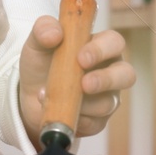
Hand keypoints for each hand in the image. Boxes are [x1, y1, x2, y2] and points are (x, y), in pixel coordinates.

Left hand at [18, 14, 134, 149]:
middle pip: (126, 75)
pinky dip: (73, 118)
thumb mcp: (36, 43)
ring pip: (108, 104)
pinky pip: (94, 124)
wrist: (29, 95)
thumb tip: (55, 33)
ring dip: (80, 103)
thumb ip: (43, 30)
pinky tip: (56, 111)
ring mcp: (106, 98)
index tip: (82, 58)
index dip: (102, 50)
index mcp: (100, 46)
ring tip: (51, 96)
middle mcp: (110, 71)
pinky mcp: (98, 121)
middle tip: (84, 84)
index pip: (114, 42)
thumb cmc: (41, 63)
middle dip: (106, 80)